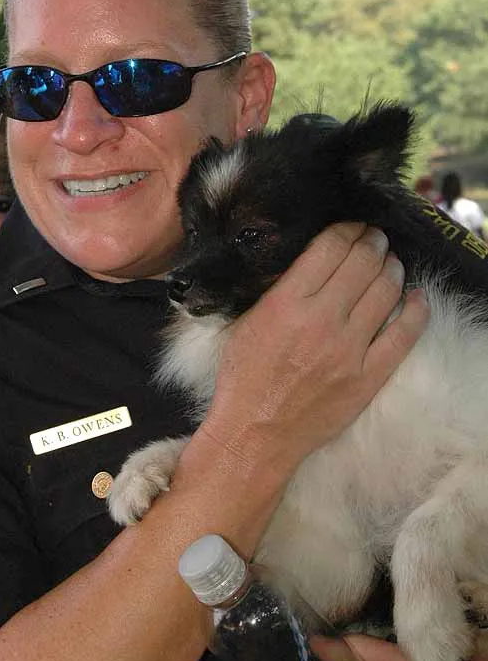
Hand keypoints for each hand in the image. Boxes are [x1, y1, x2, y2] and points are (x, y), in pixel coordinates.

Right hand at [203, 222, 428, 471]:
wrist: (256, 433)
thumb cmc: (243, 376)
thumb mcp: (246, 321)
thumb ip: (278, 289)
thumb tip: (311, 262)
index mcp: (287, 303)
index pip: (330, 248)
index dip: (347, 229)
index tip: (352, 227)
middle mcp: (322, 320)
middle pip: (363, 263)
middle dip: (373, 242)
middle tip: (375, 239)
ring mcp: (350, 349)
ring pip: (386, 291)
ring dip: (392, 269)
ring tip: (391, 263)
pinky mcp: (368, 376)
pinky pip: (403, 336)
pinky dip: (415, 311)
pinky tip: (417, 298)